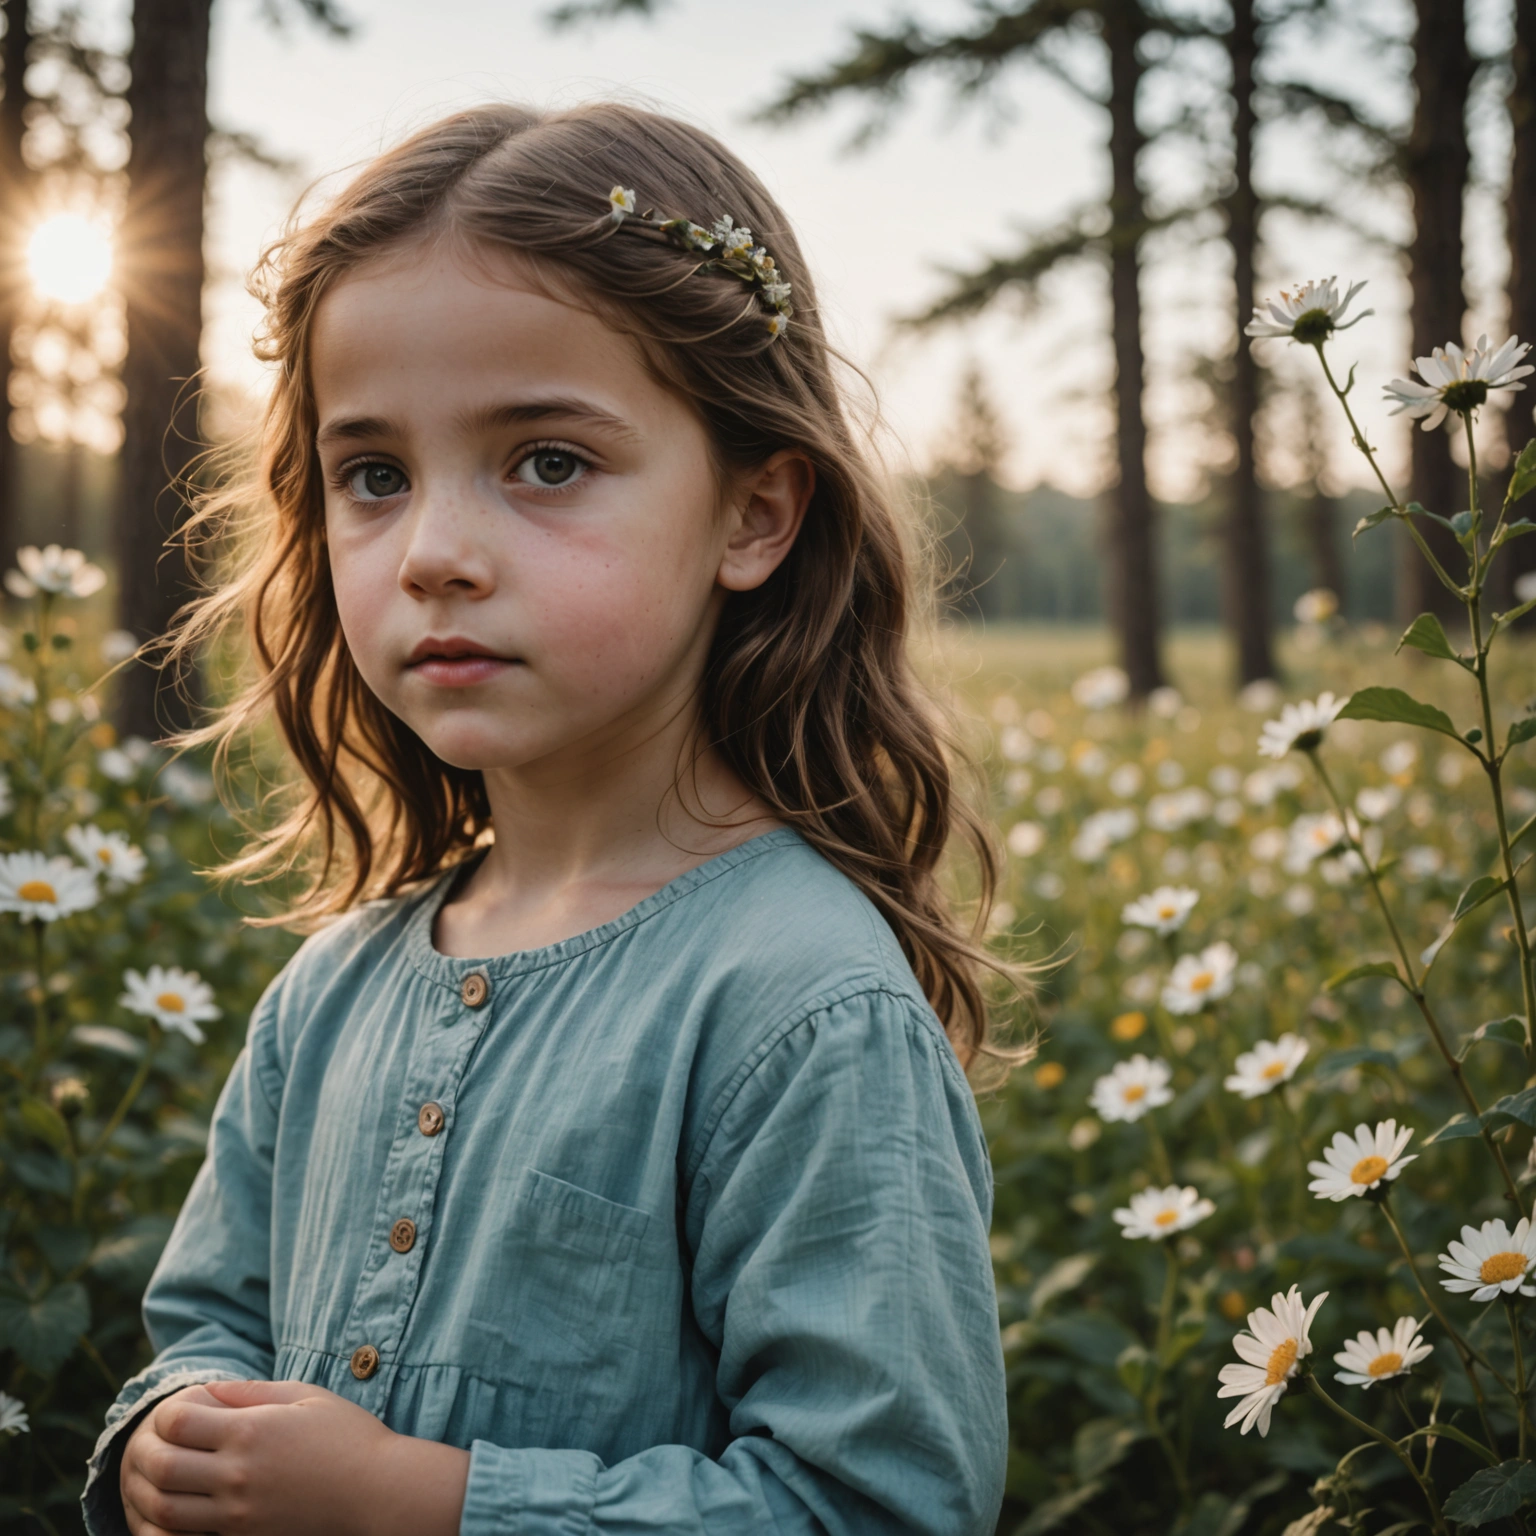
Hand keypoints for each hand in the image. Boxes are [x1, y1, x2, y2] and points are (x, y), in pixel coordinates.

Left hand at [118, 1378, 468, 1535]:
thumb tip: (209, 1390)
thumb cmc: (349, 1437)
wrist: (379, 1493)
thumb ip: (253, 1391)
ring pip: (164, 1510)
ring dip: (149, 1493)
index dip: (165, 1415)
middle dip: (145, 1454)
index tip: (178, 1412)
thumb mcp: (306, 1396)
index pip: (176, 1423)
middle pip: (160, 1468)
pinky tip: (179, 1509)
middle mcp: (237, 1475)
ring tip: (159, 1479)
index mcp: (251, 1432)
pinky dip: (170, 1524)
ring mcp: (237, 1516)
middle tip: (152, 1446)